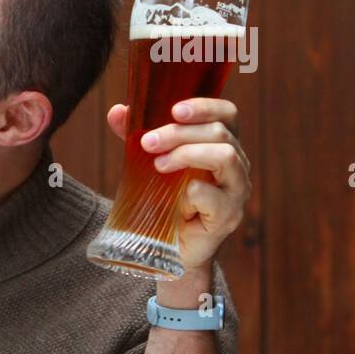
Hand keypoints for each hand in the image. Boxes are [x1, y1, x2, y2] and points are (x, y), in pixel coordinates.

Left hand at [107, 97, 251, 272]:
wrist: (167, 247)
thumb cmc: (163, 199)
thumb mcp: (148, 163)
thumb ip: (137, 137)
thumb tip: (117, 111)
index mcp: (222, 145)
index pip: (227, 114)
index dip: (205, 106)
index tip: (174, 109)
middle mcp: (237, 164)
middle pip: (220, 133)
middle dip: (180, 133)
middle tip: (148, 143)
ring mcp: (236, 191)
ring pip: (225, 157)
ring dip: (187, 155)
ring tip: (158, 166)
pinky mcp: (228, 217)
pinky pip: (215, 197)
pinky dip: (193, 193)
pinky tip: (176, 199)